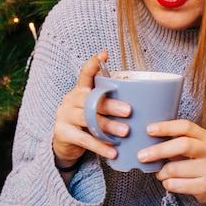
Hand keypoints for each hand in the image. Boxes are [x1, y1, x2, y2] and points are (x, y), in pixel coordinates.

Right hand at [52, 51, 130, 168]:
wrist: (65, 145)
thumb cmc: (87, 124)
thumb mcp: (95, 111)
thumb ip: (108, 104)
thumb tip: (142, 102)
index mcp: (79, 91)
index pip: (85, 74)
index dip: (93, 63)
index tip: (104, 53)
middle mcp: (70, 100)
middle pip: (90, 99)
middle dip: (110, 105)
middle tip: (129, 111)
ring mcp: (64, 116)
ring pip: (87, 118)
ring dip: (108, 126)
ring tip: (125, 132)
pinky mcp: (63, 133)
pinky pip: (84, 139)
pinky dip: (100, 146)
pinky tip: (113, 152)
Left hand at [137, 120, 205, 204]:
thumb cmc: (197, 162)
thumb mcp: (193, 147)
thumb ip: (176, 140)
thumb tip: (146, 138)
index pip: (186, 127)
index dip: (166, 127)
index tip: (148, 130)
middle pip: (183, 145)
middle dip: (159, 150)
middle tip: (142, 155)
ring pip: (174, 169)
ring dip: (161, 172)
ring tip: (160, 172)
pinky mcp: (204, 187)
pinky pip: (175, 185)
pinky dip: (166, 183)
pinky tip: (169, 181)